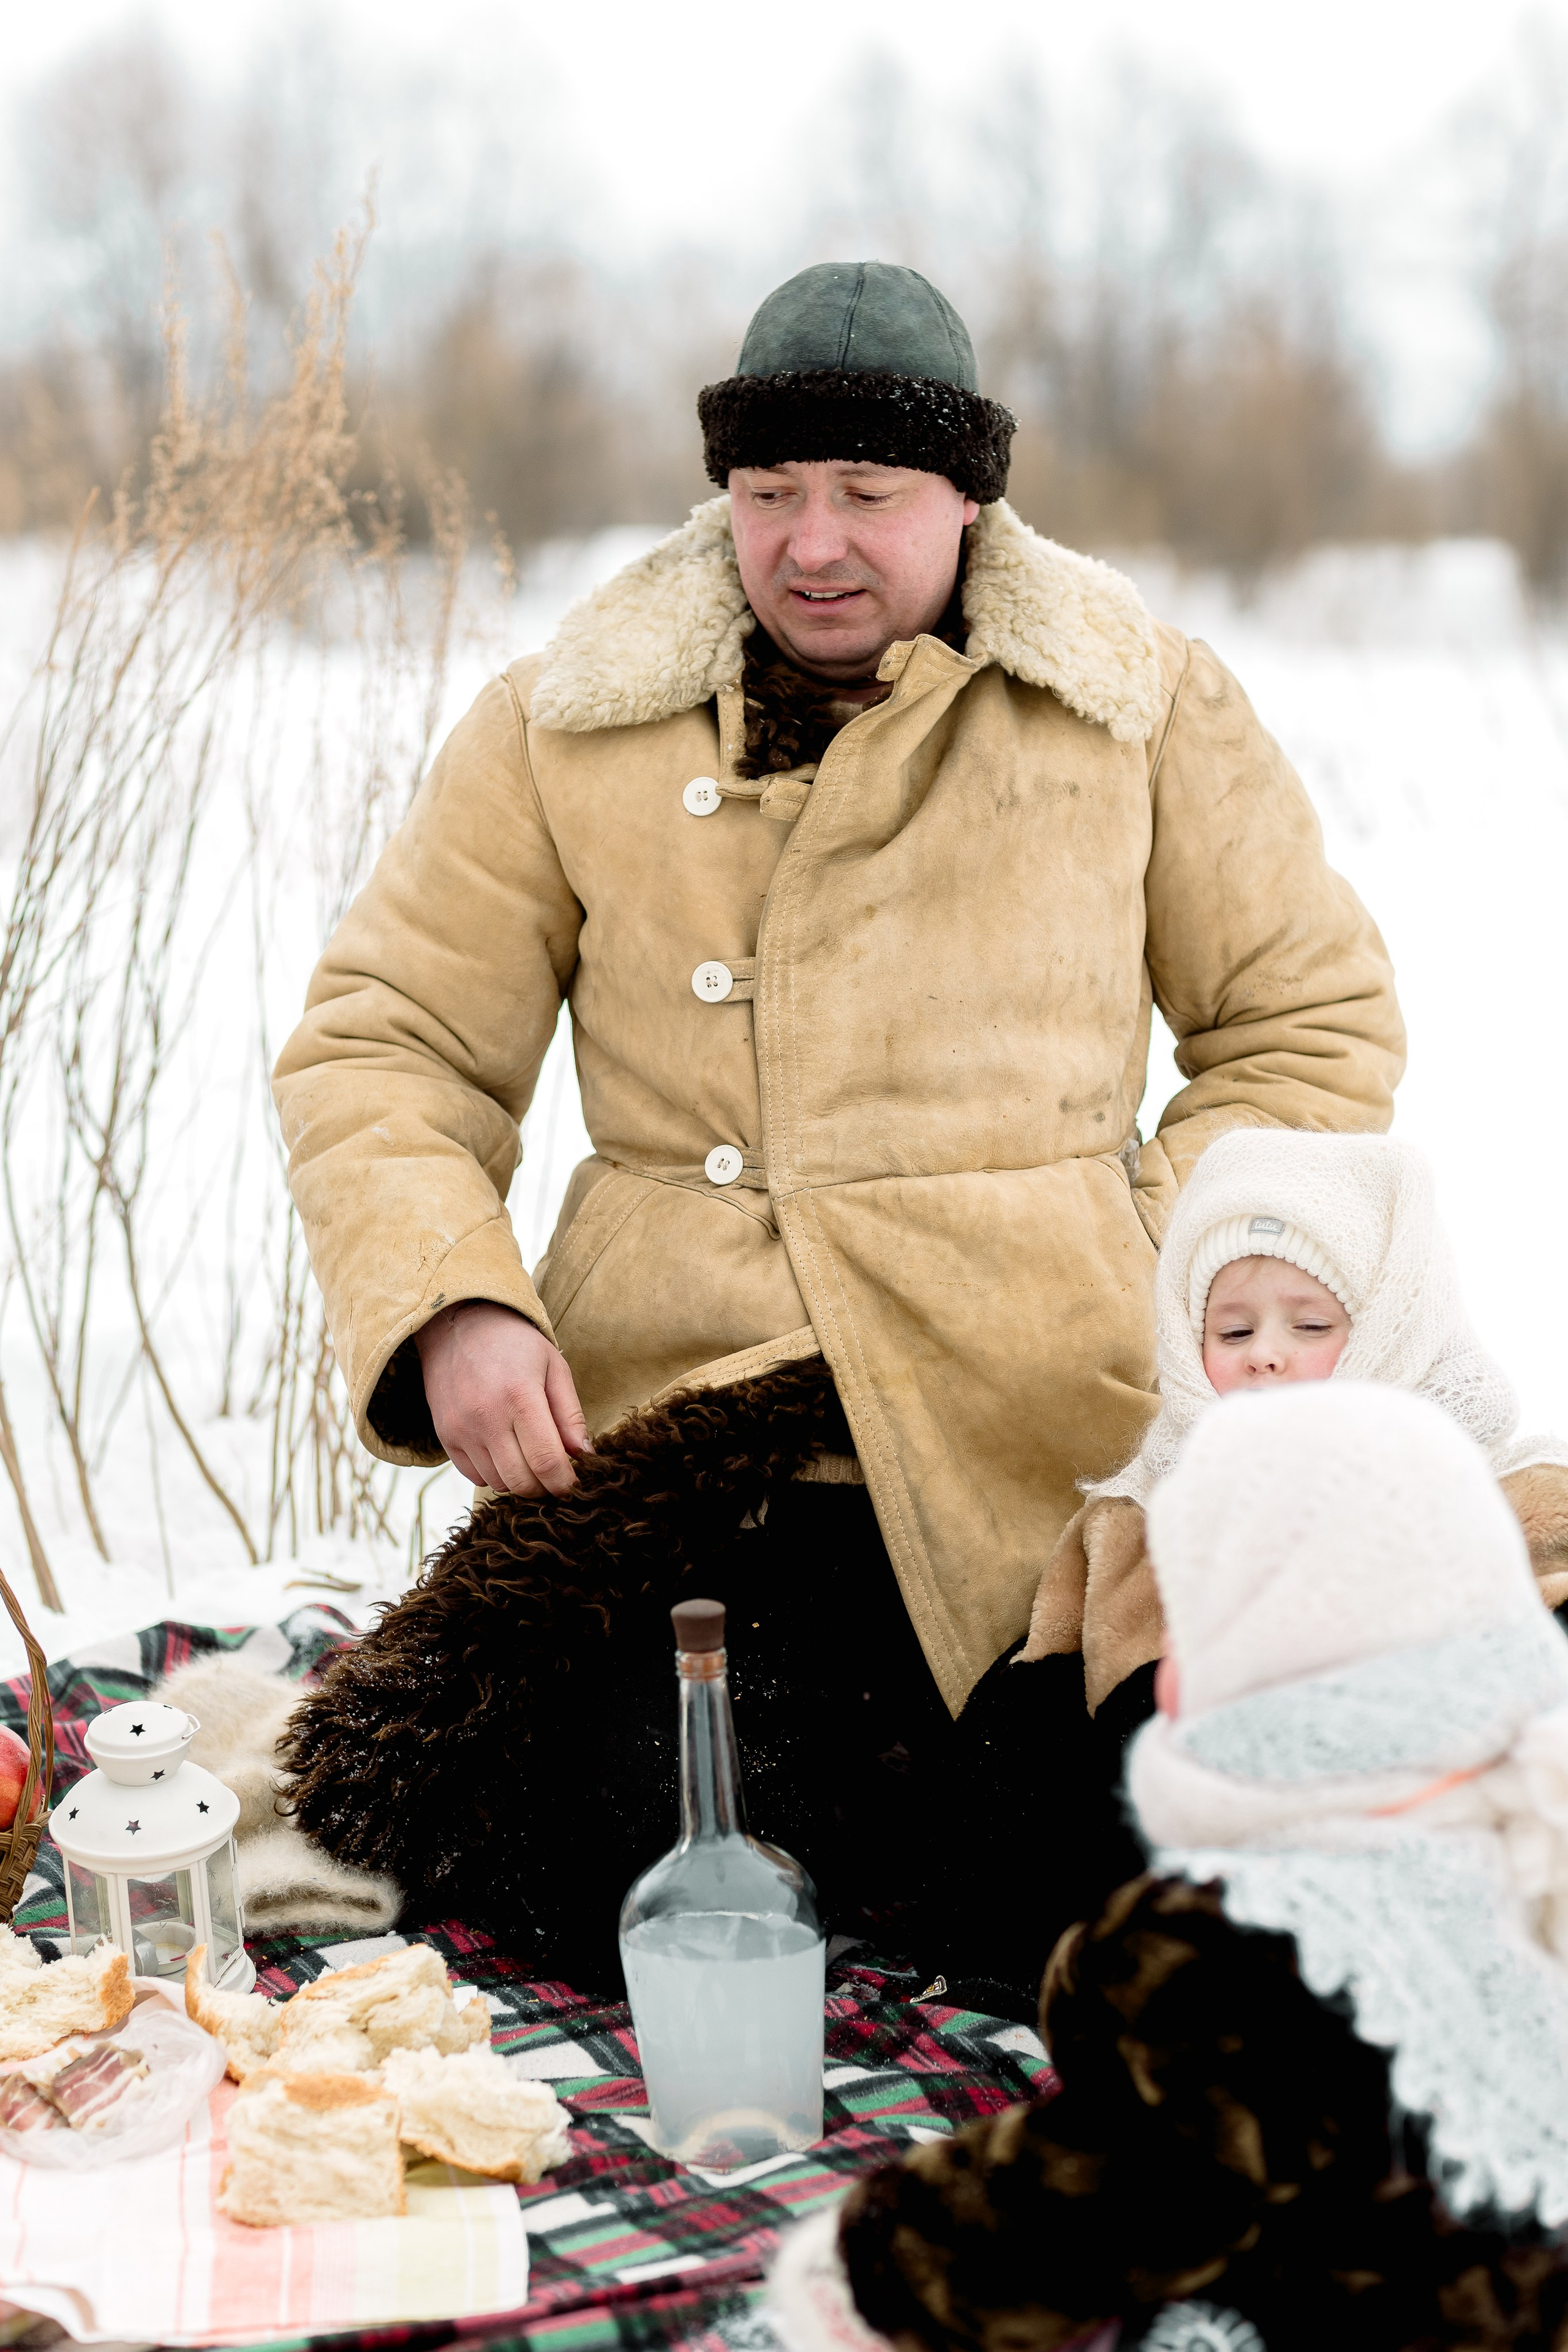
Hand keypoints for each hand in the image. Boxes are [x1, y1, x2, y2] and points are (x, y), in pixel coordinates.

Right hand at [414, 1302, 590, 1496]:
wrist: (458, 1325)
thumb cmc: (515, 1344)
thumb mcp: (554, 1367)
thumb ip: (570, 1414)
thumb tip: (584, 1455)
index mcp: (520, 1396)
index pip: (547, 1461)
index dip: (565, 1483)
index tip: (574, 1485)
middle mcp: (486, 1417)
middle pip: (522, 1481)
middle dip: (545, 1487)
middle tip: (556, 1475)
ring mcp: (461, 1429)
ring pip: (498, 1483)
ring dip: (520, 1480)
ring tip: (530, 1458)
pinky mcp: (445, 1435)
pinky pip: (474, 1476)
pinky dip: (494, 1474)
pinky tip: (505, 1452)